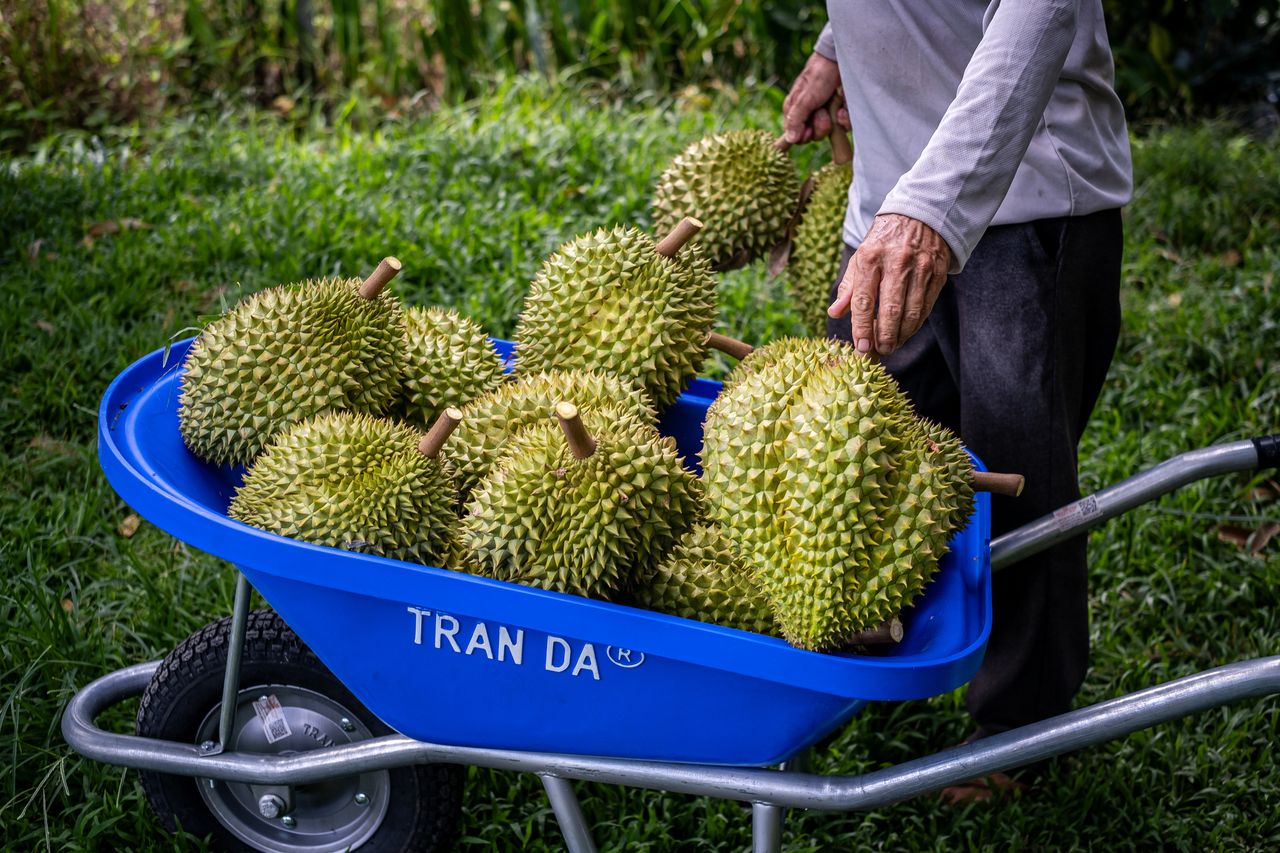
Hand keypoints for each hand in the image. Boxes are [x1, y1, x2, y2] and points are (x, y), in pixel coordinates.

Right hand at [782, 53, 846, 144]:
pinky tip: (843, 108)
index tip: (808, 131)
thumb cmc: (818, 75)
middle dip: (820, 126)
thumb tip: (790, 139)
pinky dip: (844, 118)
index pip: (797, 136)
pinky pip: (844, 125)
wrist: (842, 61)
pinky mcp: (842, 112)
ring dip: (833, 120)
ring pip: (830, 132)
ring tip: (834, 103)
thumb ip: (796, 119)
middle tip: (822, 111)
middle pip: (814, 136)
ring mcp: (828, 114)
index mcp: (797, 112)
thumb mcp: (804, 98)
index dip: (803, 137)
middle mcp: (812, 114)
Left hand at [827, 214, 951, 355]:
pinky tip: (907, 331)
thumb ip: (848, 288)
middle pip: (890, 310)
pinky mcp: (937, 272)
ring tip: (892, 345)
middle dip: (884, 337)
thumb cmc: (884, 240)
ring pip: (911, 312)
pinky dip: (916, 323)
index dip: (862, 327)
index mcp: (870, 257)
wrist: (920, 214)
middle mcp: (896, 262)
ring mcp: (920, 267)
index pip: (864, 300)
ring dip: (901, 335)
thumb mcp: (860, 257)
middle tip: (880, 351)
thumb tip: (834, 314)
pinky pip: (926, 306)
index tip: (861, 348)